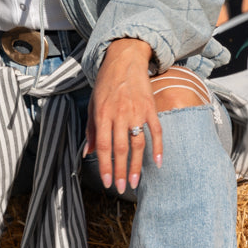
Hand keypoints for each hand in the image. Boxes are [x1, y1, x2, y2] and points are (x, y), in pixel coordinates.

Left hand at [85, 38, 162, 192]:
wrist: (125, 59)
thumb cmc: (106, 83)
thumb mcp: (93, 104)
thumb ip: (91, 129)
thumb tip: (88, 152)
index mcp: (102, 114)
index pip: (103, 146)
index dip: (105, 166)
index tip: (107, 182)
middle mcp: (119, 114)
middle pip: (120, 149)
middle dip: (120, 171)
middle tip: (121, 188)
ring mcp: (136, 111)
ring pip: (138, 143)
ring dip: (137, 165)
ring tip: (136, 182)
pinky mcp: (150, 108)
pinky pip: (156, 131)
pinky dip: (159, 147)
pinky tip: (158, 162)